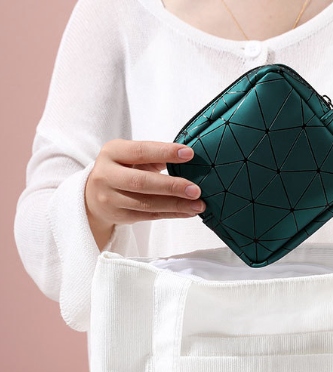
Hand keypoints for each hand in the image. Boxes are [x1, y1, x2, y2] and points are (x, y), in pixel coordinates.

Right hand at [84, 139, 205, 249]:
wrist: (92, 197)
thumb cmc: (120, 171)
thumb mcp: (129, 157)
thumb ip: (153, 156)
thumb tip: (187, 159)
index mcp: (112, 152)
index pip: (140, 151)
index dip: (165, 152)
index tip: (189, 153)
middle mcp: (107, 175)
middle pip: (142, 182)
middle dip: (172, 186)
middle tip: (196, 189)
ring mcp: (110, 198)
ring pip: (147, 203)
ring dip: (176, 205)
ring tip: (198, 204)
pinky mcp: (119, 216)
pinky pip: (149, 216)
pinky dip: (172, 214)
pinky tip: (188, 212)